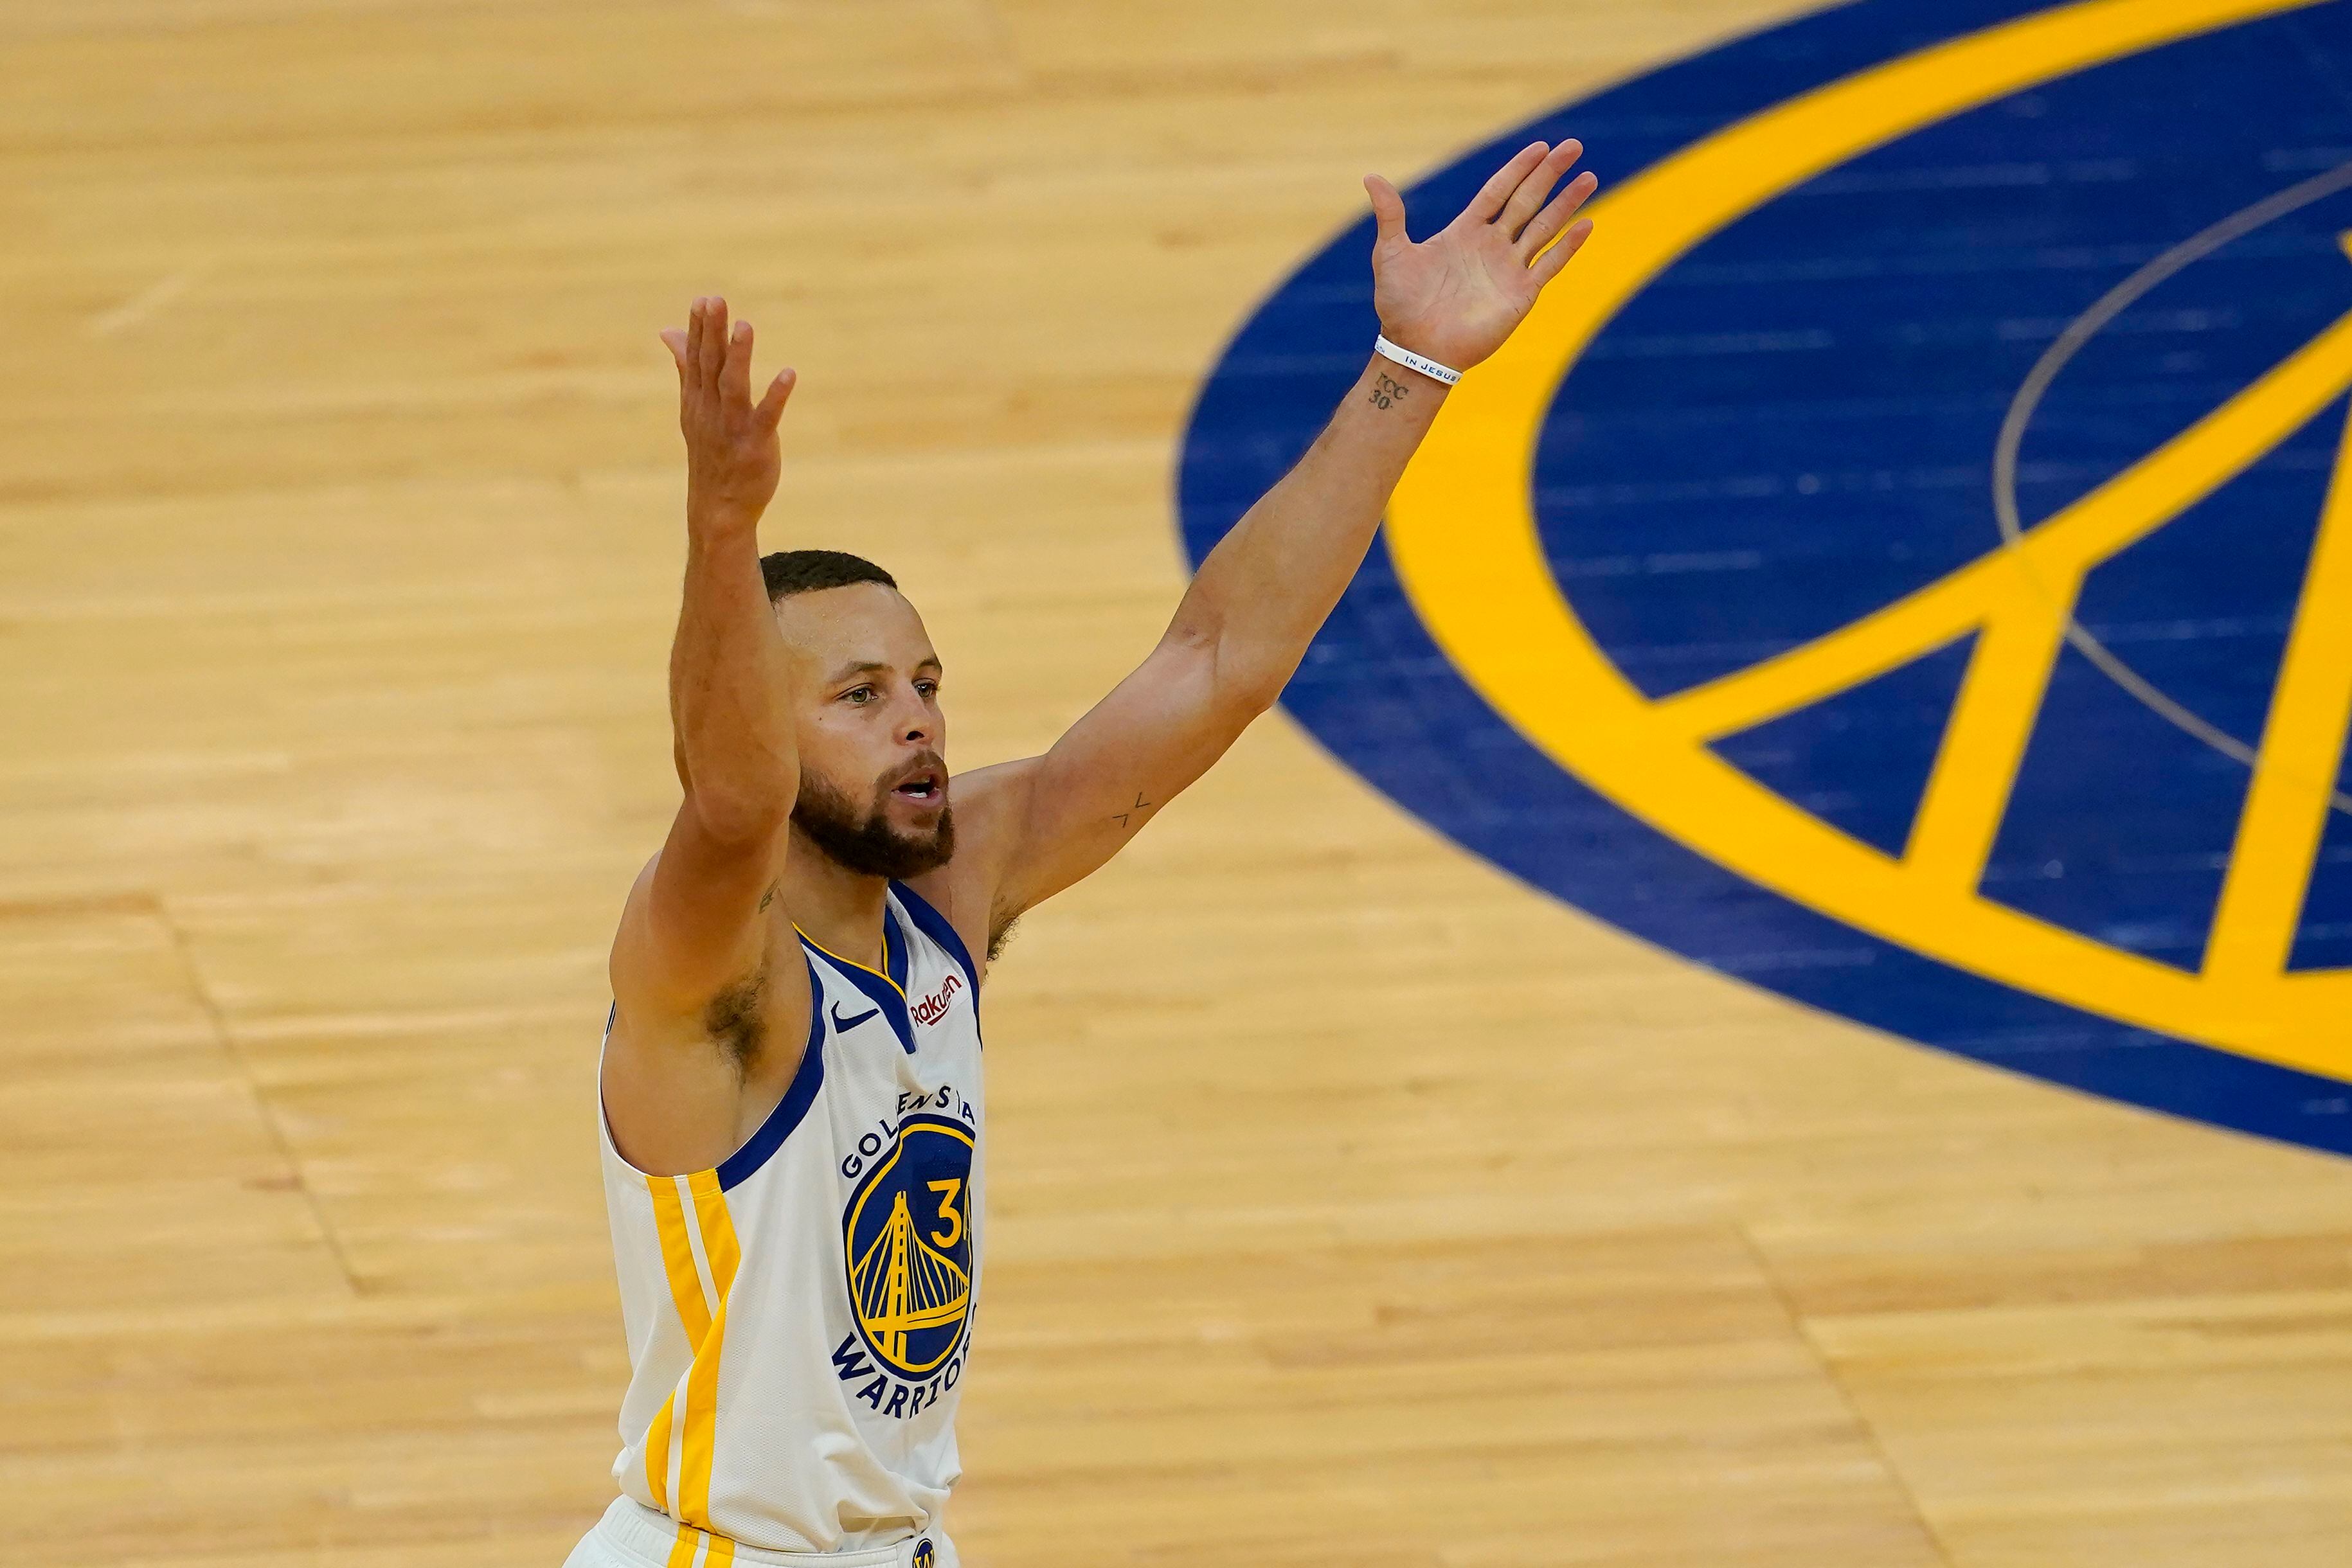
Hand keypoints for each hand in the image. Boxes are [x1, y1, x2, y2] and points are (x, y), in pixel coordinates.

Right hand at [660, 296, 795, 530]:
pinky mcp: (756, 445)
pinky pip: (767, 417)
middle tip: (716, 300)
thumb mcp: (694, 407)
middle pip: (710, 366)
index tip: (703, 300)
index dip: (700, 329)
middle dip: (713, 333)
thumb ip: (686, 366)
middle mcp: (711, 410)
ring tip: (745, 326)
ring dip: (739, 357)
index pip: (696, 359)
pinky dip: (776, 396)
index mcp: (697, 399)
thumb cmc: (711, 451)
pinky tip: (789, 374)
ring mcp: (732, 428)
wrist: (719, 507)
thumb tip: (668, 330)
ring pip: (733, 387)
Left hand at [1363, 141, 1597, 372]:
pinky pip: (1550, 264)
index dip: (1519, 168)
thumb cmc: (1400, 305)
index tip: (1540, 146)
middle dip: (1550, 173)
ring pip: (1545, 226)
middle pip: (1527, 200)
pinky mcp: (1521, 294)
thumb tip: (1370, 177)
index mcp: (1465, 231)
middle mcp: (1491, 246)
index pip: (1499, 190)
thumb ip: (1390, 215)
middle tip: (1573, 146)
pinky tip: (1587, 224)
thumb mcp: (1390, 254)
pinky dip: (1569, 245)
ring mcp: (1509, 269)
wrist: (1416, 350)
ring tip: (1589, 176)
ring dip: (1567, 202)